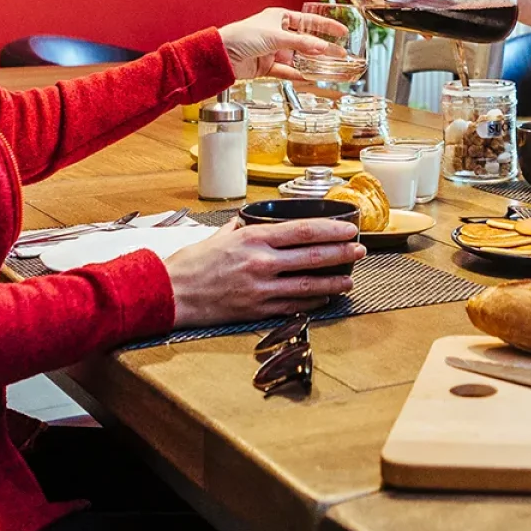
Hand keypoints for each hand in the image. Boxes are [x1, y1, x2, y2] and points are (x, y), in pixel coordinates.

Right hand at [163, 218, 364, 326]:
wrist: (170, 293)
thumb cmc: (192, 263)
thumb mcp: (220, 235)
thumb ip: (243, 227)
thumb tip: (257, 219)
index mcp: (253, 238)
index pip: (303, 231)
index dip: (331, 230)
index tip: (349, 229)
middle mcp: (261, 262)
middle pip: (313, 257)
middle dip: (342, 254)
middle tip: (360, 251)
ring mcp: (261, 289)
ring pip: (308, 285)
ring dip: (334, 282)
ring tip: (350, 279)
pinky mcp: (257, 311)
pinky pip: (293, 306)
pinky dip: (313, 302)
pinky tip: (325, 298)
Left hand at [217, 7, 348, 81]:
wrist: (221, 55)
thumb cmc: (242, 36)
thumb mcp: (275, 36)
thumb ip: (301, 43)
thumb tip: (323, 48)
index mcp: (279, 18)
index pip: (309, 21)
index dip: (326, 26)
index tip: (342, 31)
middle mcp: (278, 33)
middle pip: (306, 41)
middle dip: (323, 48)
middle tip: (341, 54)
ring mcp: (273, 50)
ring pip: (298, 58)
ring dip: (312, 63)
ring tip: (330, 68)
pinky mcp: (267, 66)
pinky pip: (287, 71)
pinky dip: (297, 75)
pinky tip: (310, 77)